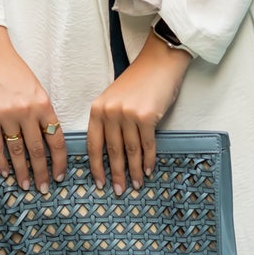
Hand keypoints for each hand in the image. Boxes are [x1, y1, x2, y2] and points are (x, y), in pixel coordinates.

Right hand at [0, 23, 66, 192]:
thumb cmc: (13, 69)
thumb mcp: (36, 89)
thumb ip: (42, 113)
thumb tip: (47, 140)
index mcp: (44, 104)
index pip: (56, 139)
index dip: (59, 160)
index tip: (60, 174)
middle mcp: (27, 111)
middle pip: (37, 150)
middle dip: (42, 172)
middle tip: (44, 187)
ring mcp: (6, 115)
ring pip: (17, 151)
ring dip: (22, 171)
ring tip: (25, 184)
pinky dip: (1, 161)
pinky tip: (5, 171)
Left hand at [87, 30, 191, 194]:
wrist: (160, 62)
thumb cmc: (139, 82)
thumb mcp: (115, 99)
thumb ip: (110, 121)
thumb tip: (112, 152)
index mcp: (98, 109)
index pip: (93, 144)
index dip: (96, 167)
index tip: (99, 182)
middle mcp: (109, 112)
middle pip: (112, 151)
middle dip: (115, 174)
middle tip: (118, 191)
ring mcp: (128, 115)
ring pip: (130, 151)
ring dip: (133, 171)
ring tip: (135, 185)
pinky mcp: (146, 117)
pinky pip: (147, 145)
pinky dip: (148, 160)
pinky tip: (147, 170)